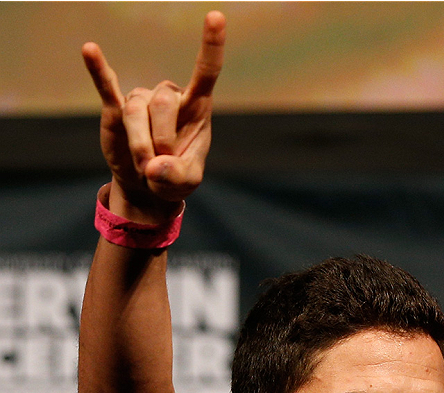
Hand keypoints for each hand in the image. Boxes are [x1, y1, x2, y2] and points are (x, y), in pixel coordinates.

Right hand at [82, 10, 224, 210]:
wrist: (147, 187)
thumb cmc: (174, 178)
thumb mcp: (186, 184)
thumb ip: (177, 177)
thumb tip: (153, 166)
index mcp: (195, 106)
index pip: (206, 70)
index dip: (211, 45)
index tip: (216, 16)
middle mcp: (168, 96)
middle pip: (162, 104)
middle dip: (161, 141)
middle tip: (160, 168)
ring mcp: (141, 99)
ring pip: (136, 113)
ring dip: (140, 146)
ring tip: (144, 167)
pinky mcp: (116, 109)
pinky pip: (106, 86)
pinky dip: (98, 70)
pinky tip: (89, 50)